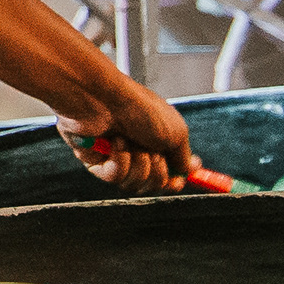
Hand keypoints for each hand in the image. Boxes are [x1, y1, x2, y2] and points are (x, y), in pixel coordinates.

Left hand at [56, 83, 220, 193]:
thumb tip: (188, 171)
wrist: (106, 98)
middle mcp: (135, 150)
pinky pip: (114, 177)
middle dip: (157, 173)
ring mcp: (114, 157)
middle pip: (151, 185)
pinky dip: (120, 161)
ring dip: (139, 165)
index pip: (166, 173)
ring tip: (131, 142)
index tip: (177, 183)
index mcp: (154, 140)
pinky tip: (115, 142)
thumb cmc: (141, 109)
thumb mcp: (176, 132)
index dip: (173, 182)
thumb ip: (183, 156)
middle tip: (153, 155)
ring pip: (133, 184)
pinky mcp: (95, 161)